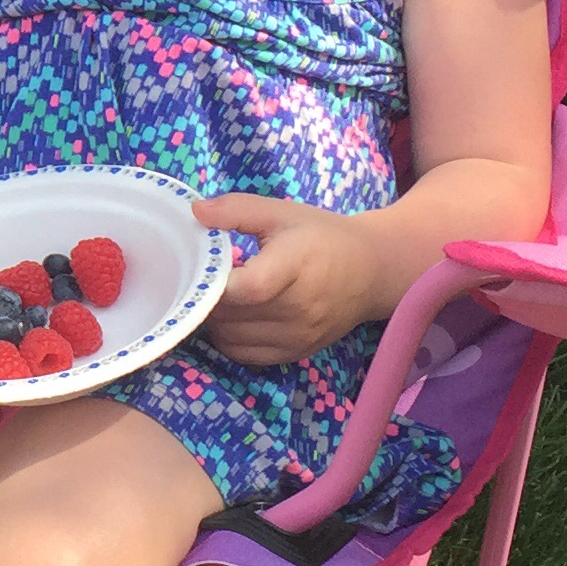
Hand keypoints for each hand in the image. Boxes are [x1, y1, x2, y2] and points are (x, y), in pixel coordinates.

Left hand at [193, 193, 385, 365]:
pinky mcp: (296, 353)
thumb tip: (195, 212)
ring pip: (231, 338)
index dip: (215, 281)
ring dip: (214, 319)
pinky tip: (234, 316)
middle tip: (205, 277)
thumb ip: (236, 210)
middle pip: (231, 315)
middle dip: (207, 297)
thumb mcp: (280, 212)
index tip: (203, 265)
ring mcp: (297, 336)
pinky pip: (245, 355)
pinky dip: (229, 338)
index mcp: (295, 268)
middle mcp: (298, 310)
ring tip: (219, 295)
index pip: (248, 288)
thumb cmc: (322, 236)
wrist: (371, 271)